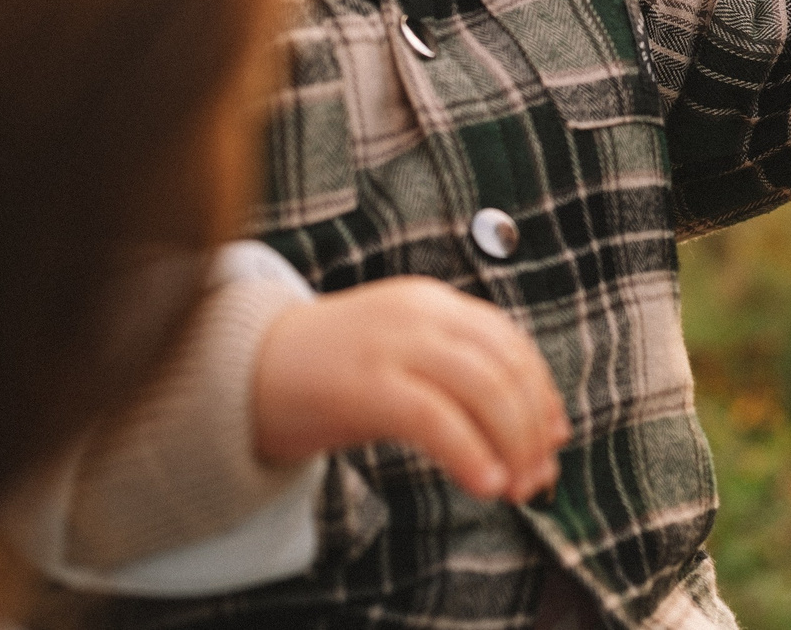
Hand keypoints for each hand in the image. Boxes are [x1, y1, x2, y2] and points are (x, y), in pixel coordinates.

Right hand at [252, 276, 569, 502]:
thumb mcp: (399, 362)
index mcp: (432, 303)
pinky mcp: (365, 383)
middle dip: (533, 426)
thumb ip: (456, 384)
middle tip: (539, 475)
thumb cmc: (324, 375)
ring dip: (513, 442)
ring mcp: (392, 345)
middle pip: (506, 366)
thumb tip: (527, 435)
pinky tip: (486, 482)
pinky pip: (436, 417)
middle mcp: (420, 314)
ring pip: (484, 387)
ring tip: (517, 486)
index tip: (554, 436)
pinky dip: (471, 452)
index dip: (541, 392)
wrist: (235, 369)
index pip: (510, 341)